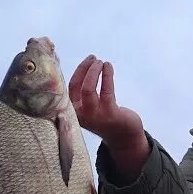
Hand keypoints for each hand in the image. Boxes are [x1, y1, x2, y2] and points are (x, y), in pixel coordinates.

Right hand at [69, 55, 148, 179]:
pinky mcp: (109, 114)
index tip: (87, 60)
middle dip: (85, 69)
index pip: (70, 87)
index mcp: (74, 111)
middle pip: (77, 86)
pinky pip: (106, 90)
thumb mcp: (88, 106)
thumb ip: (82, 93)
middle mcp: (80, 114)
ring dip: (94, 71)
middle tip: (94, 58)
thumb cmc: (104, 116)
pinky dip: (107, 75)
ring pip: (88, 88)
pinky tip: (108, 67)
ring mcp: (94, 115)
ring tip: (101, 62)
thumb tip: (85, 66)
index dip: (78, 71)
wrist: (122, 135)